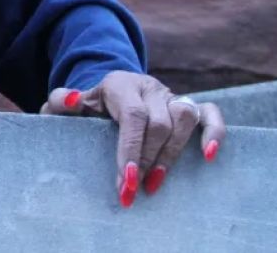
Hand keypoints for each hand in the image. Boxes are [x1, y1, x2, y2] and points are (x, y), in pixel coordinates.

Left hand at [40, 70, 225, 207]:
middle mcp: (150, 88)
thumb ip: (62, 102)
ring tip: (156, 183)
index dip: (131, 149)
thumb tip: (64, 101)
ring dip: (172, 155)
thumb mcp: (75, 103)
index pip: (132, 115)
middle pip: (159, 123)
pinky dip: (214, 133)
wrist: (116, 90)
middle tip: (133, 191)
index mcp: (120, 85)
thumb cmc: (94, 105)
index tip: (126, 181)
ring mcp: (172, 96)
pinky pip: (211, 114)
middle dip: (147, 161)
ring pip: (185, 118)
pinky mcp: (191, 106)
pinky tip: (208, 157)